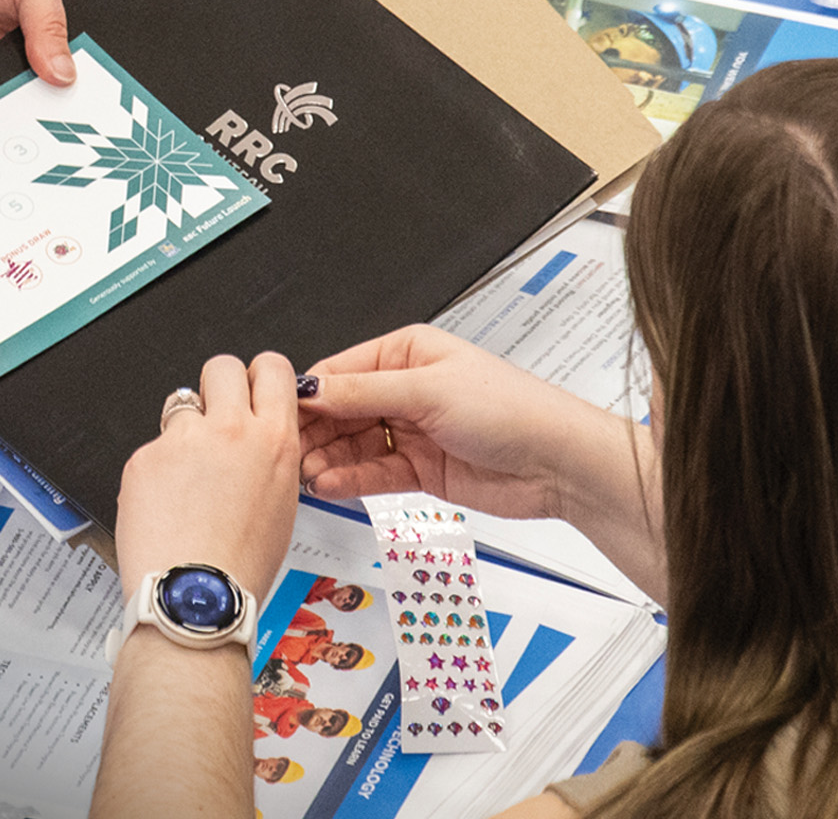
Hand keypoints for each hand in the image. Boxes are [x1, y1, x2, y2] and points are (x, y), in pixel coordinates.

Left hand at [114, 353, 301, 602]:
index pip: (273, 367)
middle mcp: (230, 431)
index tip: (251, 387)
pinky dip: (155, 471)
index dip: (259, 375)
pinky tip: (164, 506)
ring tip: (187, 480)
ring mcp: (182, 441)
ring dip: (183, 432)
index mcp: (274, 441)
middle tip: (214, 419)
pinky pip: (151, 449)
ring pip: (179, 407)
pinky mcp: (143, 458)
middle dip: (217, 386)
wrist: (195, 597)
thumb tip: (254, 439)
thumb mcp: (281, 504)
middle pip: (221, 367)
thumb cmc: (240, 566)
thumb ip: (267, 457)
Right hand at [297, 325, 634, 521]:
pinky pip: (374, 473)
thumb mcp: (428, 390)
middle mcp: (406, 389)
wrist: (557, 463)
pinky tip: (332, 485)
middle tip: (289, 453)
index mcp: (408, 352)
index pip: (340, 372)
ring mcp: (412, 431)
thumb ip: (363, 393)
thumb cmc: (513, 409)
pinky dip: (351, 480)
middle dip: (315, 434)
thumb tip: (311, 390)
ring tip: (309, 474)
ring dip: (329, 461)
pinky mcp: (420, 469)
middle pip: (342, 412)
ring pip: (354, 446)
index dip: (309, 396)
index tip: (280, 416)